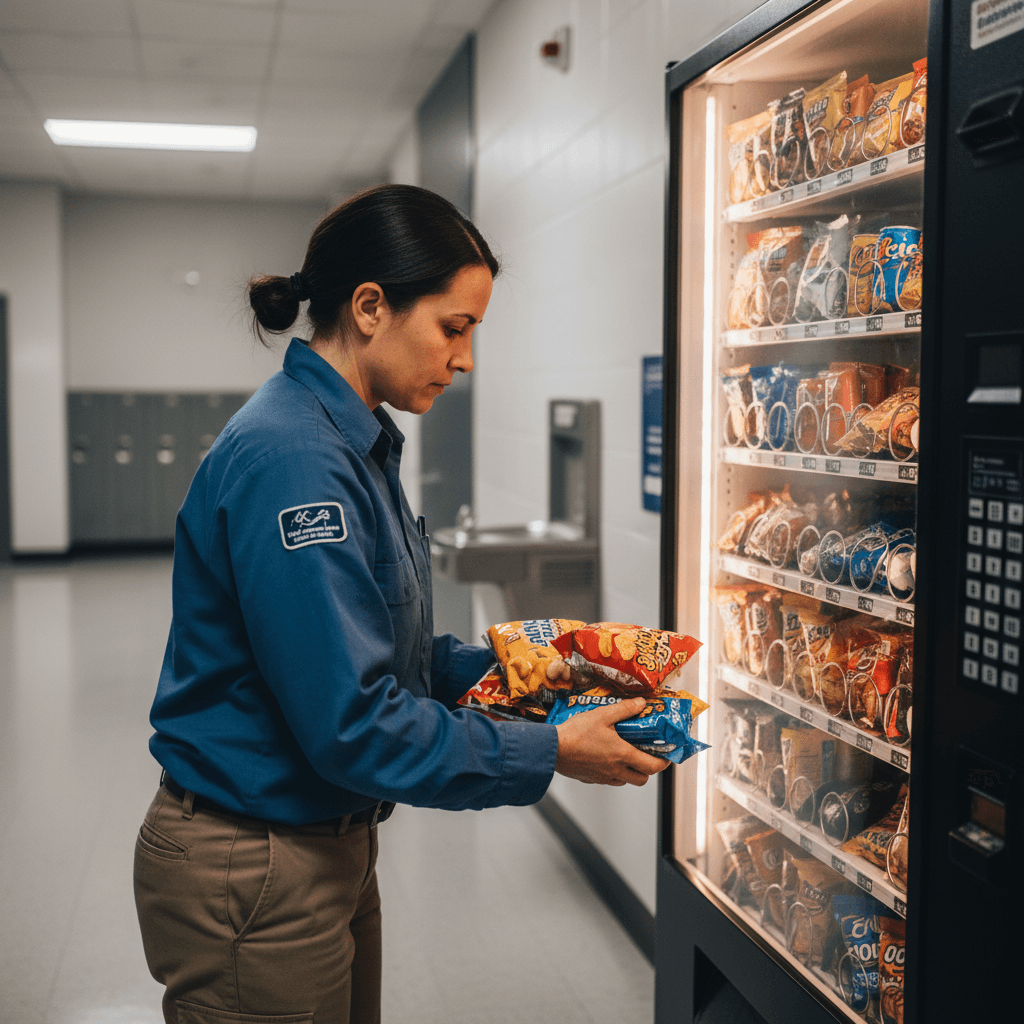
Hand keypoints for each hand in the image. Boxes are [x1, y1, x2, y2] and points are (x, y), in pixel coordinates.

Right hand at [554, 698, 670, 786]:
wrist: (552, 749)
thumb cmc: (575, 733)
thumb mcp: (602, 715)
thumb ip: (624, 709)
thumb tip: (641, 703)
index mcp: (622, 755)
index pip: (652, 766)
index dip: (664, 763)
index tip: (667, 756)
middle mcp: (615, 770)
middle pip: (642, 779)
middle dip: (649, 769)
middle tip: (647, 755)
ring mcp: (603, 777)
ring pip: (625, 781)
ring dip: (631, 772)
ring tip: (627, 756)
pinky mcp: (590, 779)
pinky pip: (609, 780)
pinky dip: (614, 773)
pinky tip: (606, 758)